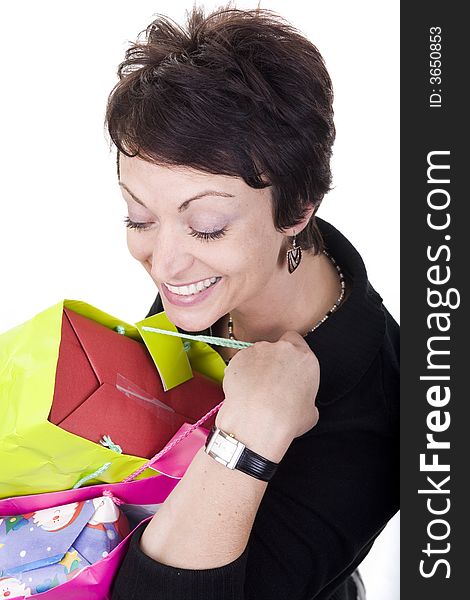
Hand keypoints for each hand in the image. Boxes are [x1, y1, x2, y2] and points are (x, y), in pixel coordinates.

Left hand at [215, 331, 319, 456]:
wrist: (257, 422)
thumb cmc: (285, 419)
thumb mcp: (310, 411)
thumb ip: (305, 395)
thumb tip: (300, 400)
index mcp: (305, 358)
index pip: (296, 340)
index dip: (290, 352)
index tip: (287, 364)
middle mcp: (282, 349)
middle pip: (276, 347)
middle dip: (272, 360)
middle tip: (271, 381)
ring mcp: (258, 350)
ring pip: (256, 354)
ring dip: (256, 366)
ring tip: (255, 390)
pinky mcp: (238, 357)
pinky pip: (240, 362)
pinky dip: (241, 373)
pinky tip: (243, 390)